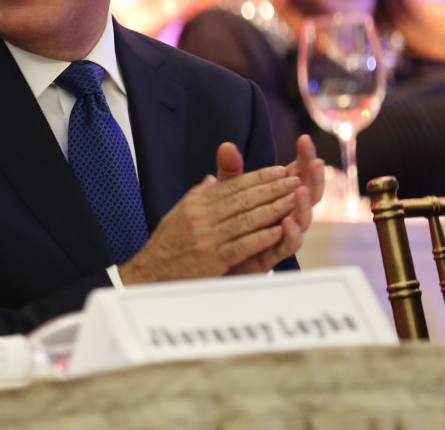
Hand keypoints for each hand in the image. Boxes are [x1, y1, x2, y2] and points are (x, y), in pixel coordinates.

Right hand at [118, 143, 301, 283]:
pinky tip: (280, 230)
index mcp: (196, 203)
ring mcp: (207, 237)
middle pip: (243, 199)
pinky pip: (243, 244)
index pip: (232, 186)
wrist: (149, 273)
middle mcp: (201, 216)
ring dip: (273, 209)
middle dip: (272, 189)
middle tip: (295, 180)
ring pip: (247, 219)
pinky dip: (262, 237)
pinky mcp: (212, 259)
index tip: (279, 170)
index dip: (258, 177)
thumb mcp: (179, 212)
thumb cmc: (167, 244)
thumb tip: (213, 179)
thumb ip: (199, 195)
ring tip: (294, 200)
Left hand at [219, 140, 315, 273]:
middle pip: (307, 195)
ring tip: (301, 191)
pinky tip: (288, 223)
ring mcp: (280, 234)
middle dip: (313, 178)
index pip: (296, 174)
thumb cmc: (225, 222)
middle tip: (316, 162)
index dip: (303, 157)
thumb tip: (226, 145)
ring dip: (304, 205)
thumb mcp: (226, 193)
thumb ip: (230, 172)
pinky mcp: (271, 255)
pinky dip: (290, 235)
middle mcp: (284, 214)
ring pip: (302, 220)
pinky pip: (286, 246)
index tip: (304, 139)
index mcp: (276, 196)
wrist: (212, 257)